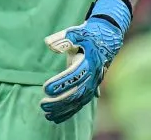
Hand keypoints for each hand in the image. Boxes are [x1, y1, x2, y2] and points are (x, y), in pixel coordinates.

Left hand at [41, 0, 131, 123]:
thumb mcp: (76, 32)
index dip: (61, 83)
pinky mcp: (91, 88)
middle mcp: (93, 76)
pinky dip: (69, 111)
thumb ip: (63, 38)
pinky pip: (81, 103)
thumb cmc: (88, 34)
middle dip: (60, 101)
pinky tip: (55, 118)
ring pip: (79, 101)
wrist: (108, 39)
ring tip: (46, 114)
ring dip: (63, 109)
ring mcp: (93, 83)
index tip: (46, 89)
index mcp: (89, 62)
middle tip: (43, 105)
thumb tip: (49, 44)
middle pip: (77, 93)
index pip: (74, 76)